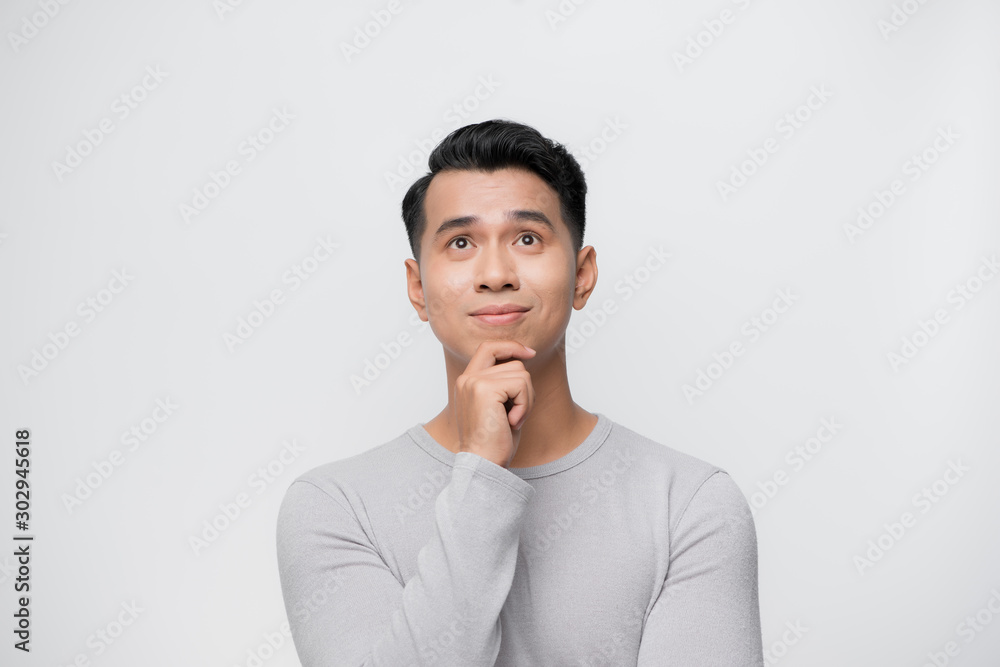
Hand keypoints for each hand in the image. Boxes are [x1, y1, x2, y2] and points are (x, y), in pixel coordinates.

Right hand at [454, 340, 535, 467]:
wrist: (483, 464)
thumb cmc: (493, 441)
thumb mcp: (498, 406)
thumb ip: (503, 383)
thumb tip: (522, 360)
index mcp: (467, 381)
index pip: (489, 347)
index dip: (511, 346)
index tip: (530, 352)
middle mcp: (468, 378)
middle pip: (514, 363)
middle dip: (525, 388)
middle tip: (517, 413)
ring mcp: (474, 382)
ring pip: (521, 373)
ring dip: (526, 399)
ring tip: (513, 419)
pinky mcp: (485, 389)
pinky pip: (522, 385)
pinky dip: (525, 405)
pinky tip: (512, 422)